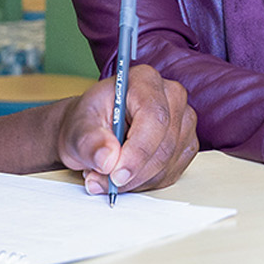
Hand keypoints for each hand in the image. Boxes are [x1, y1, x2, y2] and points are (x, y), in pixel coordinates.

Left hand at [55, 64, 197, 195]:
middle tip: (101, 180)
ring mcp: (183, 121)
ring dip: (134, 181)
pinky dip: (144, 183)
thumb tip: (108, 159)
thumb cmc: (87, 121)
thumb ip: (90, 142)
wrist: (92, 131)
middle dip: (132, 172)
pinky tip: (124, 176)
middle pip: (164, 145)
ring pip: (167, 164)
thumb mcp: (77, 128)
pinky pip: (170, 174)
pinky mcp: (185, 145)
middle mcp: (171, 97)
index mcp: (145, 80)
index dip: (137, 151)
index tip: (116, 174)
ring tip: (104, 175)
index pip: (153, 117)